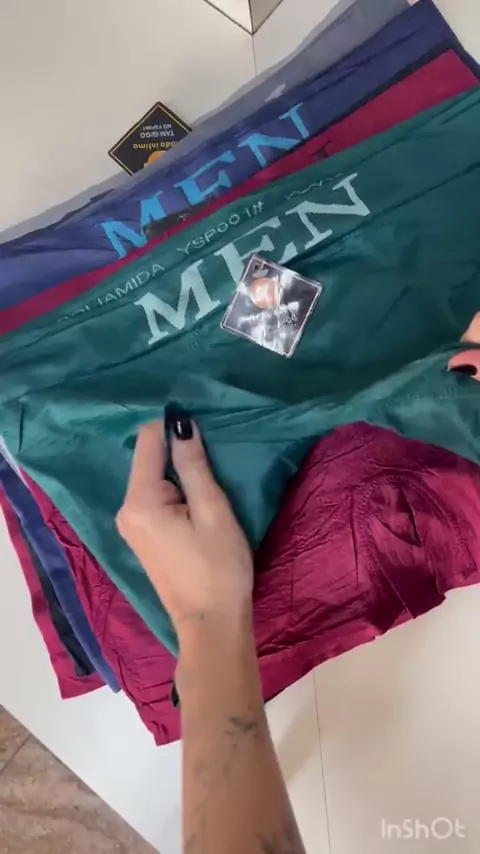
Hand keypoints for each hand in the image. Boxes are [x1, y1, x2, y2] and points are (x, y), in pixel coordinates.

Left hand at [116, 409, 252, 639]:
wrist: (212, 624)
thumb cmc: (218, 567)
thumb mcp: (212, 510)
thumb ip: (193, 465)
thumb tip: (180, 424)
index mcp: (139, 501)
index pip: (147, 440)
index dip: (174, 429)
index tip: (205, 432)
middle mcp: (125, 509)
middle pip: (149, 460)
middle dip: (179, 455)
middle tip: (215, 466)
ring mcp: (131, 525)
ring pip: (154, 479)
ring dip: (180, 476)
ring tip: (210, 489)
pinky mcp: (142, 536)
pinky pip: (155, 499)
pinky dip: (175, 493)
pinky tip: (197, 506)